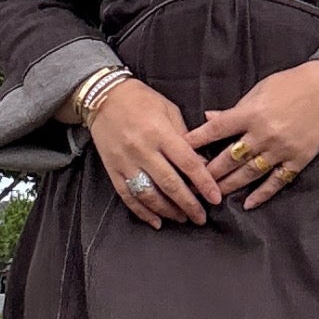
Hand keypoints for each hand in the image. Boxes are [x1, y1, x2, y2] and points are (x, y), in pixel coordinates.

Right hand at [85, 79, 223, 229]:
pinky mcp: (112, 169)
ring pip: (149, 194)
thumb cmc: (141, 100)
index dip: (203, 183)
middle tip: (201, 218)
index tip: (215, 199)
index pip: (187, 163)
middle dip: (188, 205)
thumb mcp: (169, 110)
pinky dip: (142, 212)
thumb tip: (201, 164)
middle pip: (170, 184)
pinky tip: (156, 221)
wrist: (103, 97)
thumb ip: (185, 137)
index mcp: (160, 133)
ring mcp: (126, 162)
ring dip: (168, 211)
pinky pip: (128, 196)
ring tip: (182, 218)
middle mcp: (143, 149)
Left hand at [187, 60, 318, 208]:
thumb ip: (235, 109)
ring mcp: (281, 149)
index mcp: (251, 113)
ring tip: (214, 195)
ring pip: (248, 174)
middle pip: (229, 158)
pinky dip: (261, 194)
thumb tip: (210, 118)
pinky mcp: (298, 160)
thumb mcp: (261, 89)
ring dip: (229, 186)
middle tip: (192, 184)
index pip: (216, 131)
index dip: (196, 142)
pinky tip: (248, 204)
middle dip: (209, 172)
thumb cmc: (294, 83)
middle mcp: (263, 134)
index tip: (179, 152)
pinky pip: (276, 181)